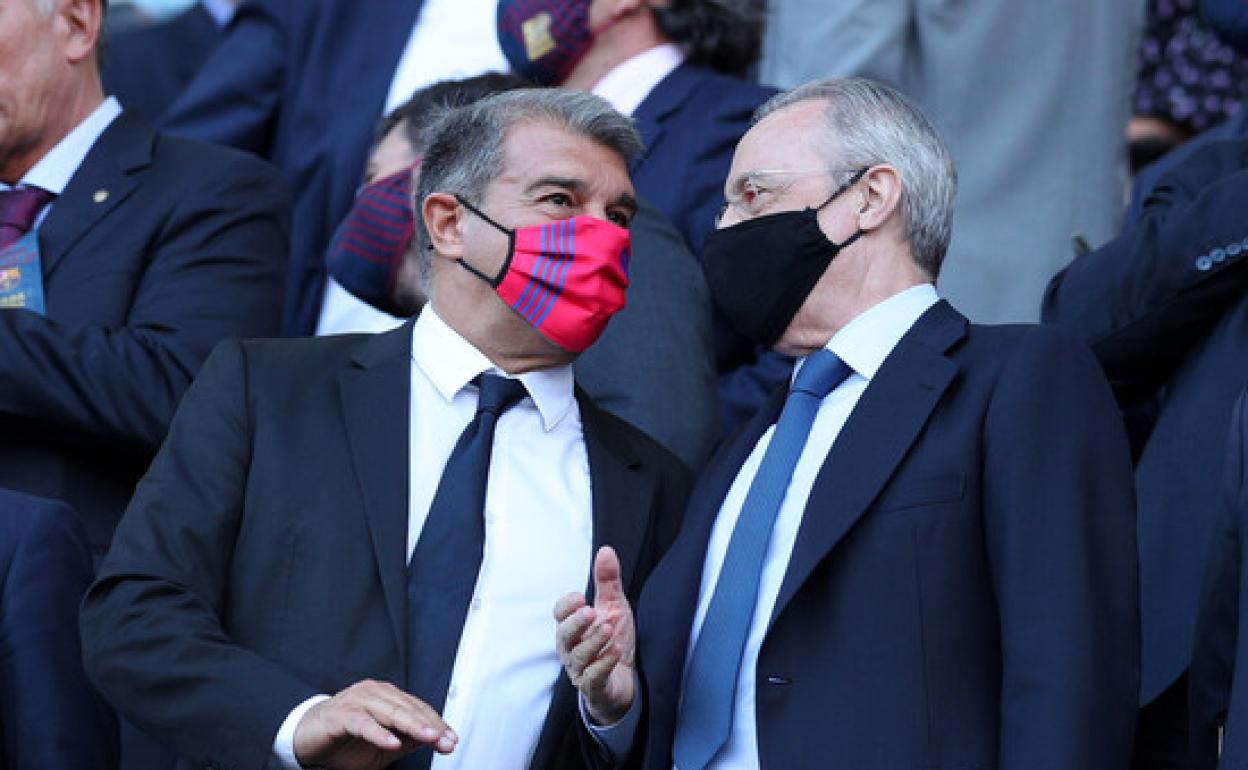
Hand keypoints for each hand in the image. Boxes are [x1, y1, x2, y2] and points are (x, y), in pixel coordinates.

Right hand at [292, 679, 456, 769]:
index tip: (451, 739)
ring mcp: (357, 701)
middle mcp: (374, 693)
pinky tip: (392, 742)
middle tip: (445, 740)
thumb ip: (408, 740)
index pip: (418, 709)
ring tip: (430, 737)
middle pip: (408, 709)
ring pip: (390, 712)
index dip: (436, 724)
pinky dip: (379, 733)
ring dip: (412, 726)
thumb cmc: (346, 741)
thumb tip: (436, 739)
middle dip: (430, 726)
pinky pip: (363, 723)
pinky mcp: (340, 715)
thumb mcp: (384, 745)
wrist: (306, 740)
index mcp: (387, 697)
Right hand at [555, 546, 635, 724]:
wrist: (625, 680)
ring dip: (593, 642)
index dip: (567, 606)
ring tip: (608, 629)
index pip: (560, 614)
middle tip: (590, 611)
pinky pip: (593, 677)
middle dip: (575, 623)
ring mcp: (581, 670)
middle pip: (564, 635)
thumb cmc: (613, 640)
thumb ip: (608, 581)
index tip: (580, 597)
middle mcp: (571, 648)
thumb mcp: (614, 607)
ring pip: (579, 656)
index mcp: (572, 627)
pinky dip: (603, 664)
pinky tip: (615, 651)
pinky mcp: (594, 687)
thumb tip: (606, 550)